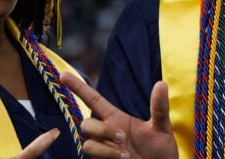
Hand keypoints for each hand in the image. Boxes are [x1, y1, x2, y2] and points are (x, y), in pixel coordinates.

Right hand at [60, 72, 177, 158]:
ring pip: (88, 143)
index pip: (93, 99)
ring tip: (126, 156)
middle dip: (102, 130)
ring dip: (105, 149)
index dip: (78, 87)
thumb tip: (161, 83)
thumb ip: (159, 108)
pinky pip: (92, 158)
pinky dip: (107, 158)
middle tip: (123, 138)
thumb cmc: (161, 151)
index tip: (62, 74)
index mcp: (117, 119)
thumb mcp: (162, 128)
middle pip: (86, 123)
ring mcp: (102, 150)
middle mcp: (106, 133)